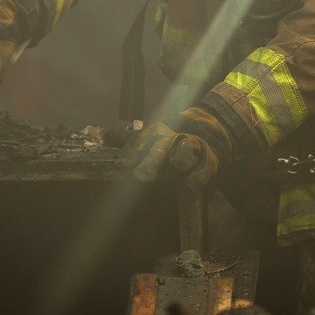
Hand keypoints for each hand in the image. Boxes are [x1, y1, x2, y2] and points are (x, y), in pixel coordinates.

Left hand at [118, 107, 232, 190]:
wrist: (209, 128)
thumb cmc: (171, 139)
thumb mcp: (151, 137)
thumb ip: (129, 140)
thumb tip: (104, 137)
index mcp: (157, 131)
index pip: (143, 138)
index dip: (134, 149)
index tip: (123, 164)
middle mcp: (174, 136)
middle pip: (162, 145)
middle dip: (152, 160)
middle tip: (141, 177)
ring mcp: (193, 145)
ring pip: (186, 149)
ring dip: (180, 157)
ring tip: (175, 166)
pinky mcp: (210, 159)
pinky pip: (205, 166)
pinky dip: (199, 175)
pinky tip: (190, 186)